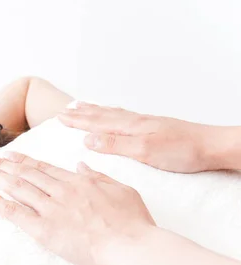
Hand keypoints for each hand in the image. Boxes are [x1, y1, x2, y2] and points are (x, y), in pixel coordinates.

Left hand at [0, 152, 156, 264]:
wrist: (130, 245)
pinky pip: (13, 212)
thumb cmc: (132, 222)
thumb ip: (98, 176)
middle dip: (5, 164)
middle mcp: (60, 191)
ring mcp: (50, 209)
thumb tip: (81, 165)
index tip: (10, 155)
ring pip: (17, 187)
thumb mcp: (121, 189)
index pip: (44, 168)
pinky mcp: (43, 230)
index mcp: (78, 182)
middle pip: (26, 174)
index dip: (24, 161)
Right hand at [57, 102, 217, 172]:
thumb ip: (116, 145)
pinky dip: (111, 114)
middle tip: (63, 112)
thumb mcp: (145, 152)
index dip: (77, 121)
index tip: (60, 118)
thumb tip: (89, 139)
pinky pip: (123, 117)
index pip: (96, 122)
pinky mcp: (152, 128)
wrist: (210, 146)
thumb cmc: (182, 151)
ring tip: (81, 107)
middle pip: (101, 115)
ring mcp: (144, 124)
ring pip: (112, 114)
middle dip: (81, 114)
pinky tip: (113, 116)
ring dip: (94, 112)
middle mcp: (135, 122)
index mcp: (130, 127)